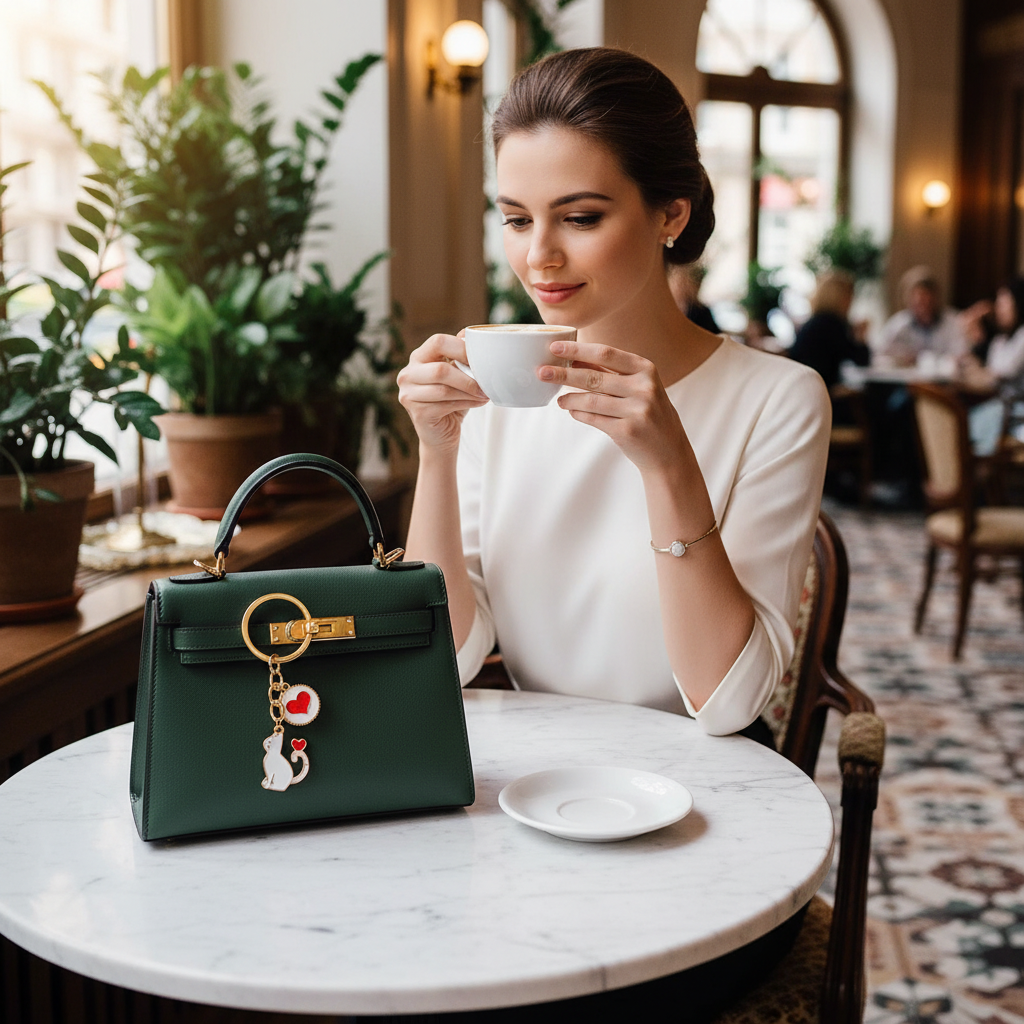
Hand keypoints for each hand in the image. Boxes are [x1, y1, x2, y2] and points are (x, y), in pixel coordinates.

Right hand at [397, 333, 488, 454]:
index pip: (438, 342)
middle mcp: (408, 374)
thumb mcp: (457, 373)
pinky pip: (446, 405)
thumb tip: (470, 333)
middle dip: (468, 378)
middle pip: (440, 370)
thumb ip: (459, 355)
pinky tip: (478, 403)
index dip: (462, 348)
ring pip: (444, 390)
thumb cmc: (451, 400)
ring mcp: (408, 394)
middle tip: (486, 383)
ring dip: (469, 392)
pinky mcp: (417, 413)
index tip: (481, 357)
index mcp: (418, 357)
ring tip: (484, 394)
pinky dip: (466, 403)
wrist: (441, 434)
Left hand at [538, 339, 687, 472]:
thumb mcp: (638, 387)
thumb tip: (573, 360)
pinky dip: (579, 414)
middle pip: (594, 377)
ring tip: (558, 400)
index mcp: (645, 369)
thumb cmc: (648, 413)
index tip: (555, 347)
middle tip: (541, 372)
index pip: (605, 354)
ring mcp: (637, 409)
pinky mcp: (627, 430)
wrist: (669, 450)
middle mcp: (643, 387)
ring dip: (569, 399)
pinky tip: (572, 411)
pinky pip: (594, 419)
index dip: (577, 350)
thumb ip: (610, 373)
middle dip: (563, 374)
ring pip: (591, 400)